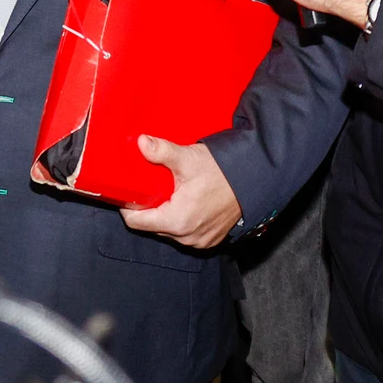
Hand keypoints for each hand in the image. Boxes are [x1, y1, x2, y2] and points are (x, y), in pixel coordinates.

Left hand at [118, 136, 241, 247]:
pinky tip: (184, 202)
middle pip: (152, 226)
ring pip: (168, 230)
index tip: (128, 192)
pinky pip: (184, 233)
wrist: (254, 181)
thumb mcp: (189, 159)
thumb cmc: (223, 172)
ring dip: (165, 214)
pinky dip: (181, 220)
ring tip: (168, 192)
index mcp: (177, 221)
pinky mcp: (208, 240)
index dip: (128, 206)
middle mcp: (187, 237)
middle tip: (149, 187)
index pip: (137, 222)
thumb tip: (141, 142)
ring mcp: (199, 241)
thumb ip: (162, 152)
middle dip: (147, 208)